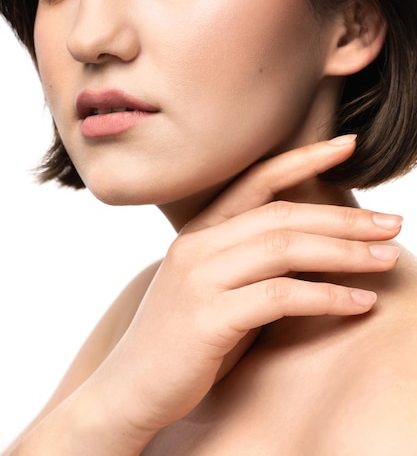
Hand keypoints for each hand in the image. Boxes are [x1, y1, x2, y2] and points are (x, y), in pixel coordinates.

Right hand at [81, 136, 401, 448]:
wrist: (131, 387)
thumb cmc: (184, 336)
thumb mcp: (216, 287)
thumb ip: (253, 263)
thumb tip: (319, 250)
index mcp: (199, 232)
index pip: (257, 181)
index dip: (303, 159)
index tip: (347, 146)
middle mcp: (197, 246)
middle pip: (282, 216)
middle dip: (343, 219)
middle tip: (392, 223)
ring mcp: (199, 279)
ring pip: (284, 249)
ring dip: (345, 253)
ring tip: (387, 258)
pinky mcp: (207, 319)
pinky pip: (280, 297)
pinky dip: (327, 296)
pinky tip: (359, 302)